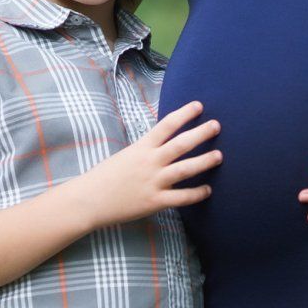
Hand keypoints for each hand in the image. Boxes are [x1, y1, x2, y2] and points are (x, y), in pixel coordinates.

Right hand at [79, 102, 220, 226]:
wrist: (88, 200)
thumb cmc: (106, 176)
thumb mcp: (126, 155)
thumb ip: (146, 149)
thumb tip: (165, 140)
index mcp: (142, 147)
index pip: (166, 125)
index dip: (184, 113)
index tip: (199, 105)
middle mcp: (149, 162)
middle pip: (180, 144)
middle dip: (200, 133)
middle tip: (217, 125)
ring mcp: (153, 182)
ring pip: (184, 169)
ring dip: (204, 161)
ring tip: (219, 156)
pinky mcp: (154, 202)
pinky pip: (180, 198)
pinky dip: (196, 194)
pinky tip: (208, 190)